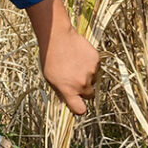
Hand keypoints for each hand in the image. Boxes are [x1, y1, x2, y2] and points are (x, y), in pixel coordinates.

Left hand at [26, 0, 100, 115]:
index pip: (80, 109)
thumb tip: (66, 104)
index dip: (80, 108)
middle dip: (84, 90)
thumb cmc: (50, 58)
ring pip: (94, 80)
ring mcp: (91, 72)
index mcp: (69, 90)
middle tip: (75, 79)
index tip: (78, 104)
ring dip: (87, 76)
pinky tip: (80, 57)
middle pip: (89, 95)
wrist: (57, 37)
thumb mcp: (50, 78)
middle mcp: (81, 83)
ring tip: (75, 64)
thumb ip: (61, 92)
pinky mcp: (96, 61)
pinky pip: (96, 68)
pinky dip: (90, 65)